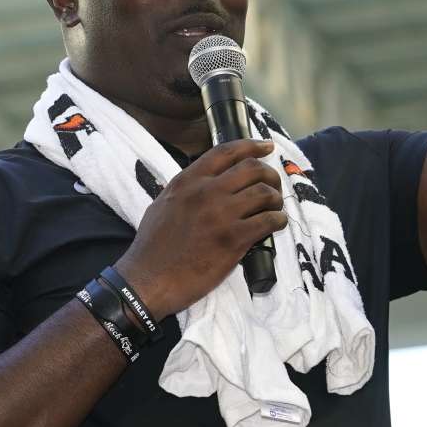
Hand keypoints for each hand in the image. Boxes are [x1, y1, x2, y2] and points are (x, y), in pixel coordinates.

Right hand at [115, 139, 287, 319]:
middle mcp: (206, 191)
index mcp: (188, 181)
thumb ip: (186, 189)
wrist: (148, 280)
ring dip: (276, 199)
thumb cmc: (152, 246)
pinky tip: (277, 224)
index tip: (267, 146)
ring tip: (274, 208)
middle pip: (253, 169)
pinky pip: (268, 220)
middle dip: (270, 175)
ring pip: (265, 193)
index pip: (226, 152)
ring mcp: (222, 214)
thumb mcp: (163, 204)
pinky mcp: (234, 239)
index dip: (252, 146)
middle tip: (273, 186)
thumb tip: (208, 182)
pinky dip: (278, 220)